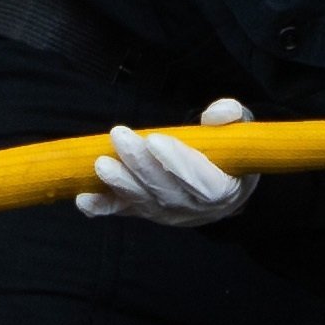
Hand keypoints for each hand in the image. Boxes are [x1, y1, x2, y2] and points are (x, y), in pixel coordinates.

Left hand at [79, 99, 257, 227]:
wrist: (223, 187)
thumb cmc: (231, 155)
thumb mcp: (241, 133)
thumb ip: (234, 119)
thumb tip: (219, 111)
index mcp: (224, 190)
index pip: (202, 182)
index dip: (179, 163)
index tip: (156, 140)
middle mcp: (194, 208)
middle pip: (165, 190)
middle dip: (140, 164)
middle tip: (120, 137)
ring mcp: (167, 214)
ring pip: (143, 201)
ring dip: (120, 183)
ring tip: (101, 163)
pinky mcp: (146, 212)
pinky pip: (123, 211)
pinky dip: (102, 207)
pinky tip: (84, 199)